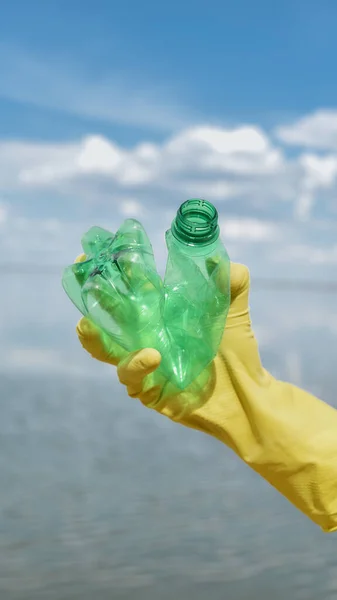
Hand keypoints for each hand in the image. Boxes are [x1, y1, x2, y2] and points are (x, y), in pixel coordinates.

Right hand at [76, 256, 269, 432]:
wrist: (247, 393)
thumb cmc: (236, 350)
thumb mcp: (235, 310)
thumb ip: (231, 281)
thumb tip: (215, 257)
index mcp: (159, 312)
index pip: (130, 286)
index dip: (116, 269)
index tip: (104, 249)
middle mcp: (145, 334)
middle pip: (107, 314)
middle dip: (90, 297)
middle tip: (84, 280)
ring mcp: (143, 362)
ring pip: (105, 350)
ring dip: (94, 337)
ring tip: (86, 325)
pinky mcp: (148, 389)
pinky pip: (132, 377)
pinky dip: (137, 364)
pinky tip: (151, 355)